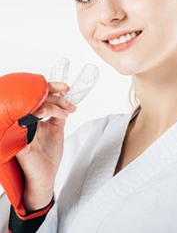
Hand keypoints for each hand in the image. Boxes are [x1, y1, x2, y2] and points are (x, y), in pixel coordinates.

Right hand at [16, 82, 75, 211]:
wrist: (46, 176)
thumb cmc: (48, 155)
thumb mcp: (57, 129)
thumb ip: (58, 114)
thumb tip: (64, 99)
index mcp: (31, 118)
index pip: (37, 97)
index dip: (50, 88)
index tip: (65, 87)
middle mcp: (24, 121)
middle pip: (36, 99)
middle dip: (56, 97)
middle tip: (69, 106)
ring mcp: (21, 129)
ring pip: (33, 106)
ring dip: (53, 105)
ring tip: (65, 113)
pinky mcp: (20, 139)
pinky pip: (27, 121)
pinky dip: (41, 114)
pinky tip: (55, 115)